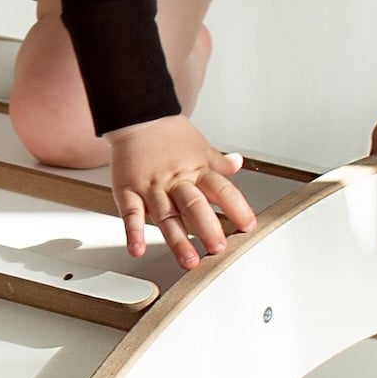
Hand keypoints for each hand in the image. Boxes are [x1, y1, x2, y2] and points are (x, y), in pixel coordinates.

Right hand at [105, 116, 257, 267]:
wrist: (137, 116)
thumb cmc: (168, 134)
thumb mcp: (199, 146)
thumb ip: (218, 162)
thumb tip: (238, 163)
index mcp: (196, 170)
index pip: (221, 190)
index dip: (236, 208)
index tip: (248, 225)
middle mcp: (176, 180)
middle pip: (194, 206)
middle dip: (208, 228)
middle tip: (218, 248)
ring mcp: (151, 187)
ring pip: (166, 215)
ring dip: (177, 239)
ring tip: (189, 260)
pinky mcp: (128, 191)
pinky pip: (130, 213)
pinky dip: (133, 232)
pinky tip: (138, 249)